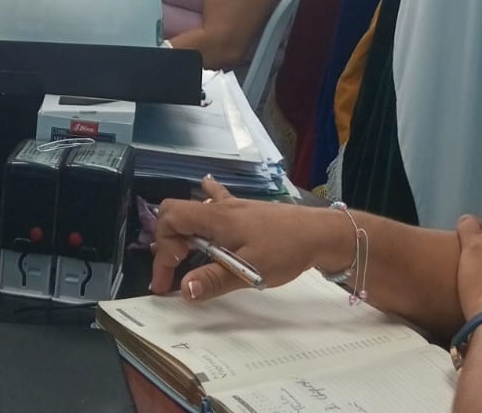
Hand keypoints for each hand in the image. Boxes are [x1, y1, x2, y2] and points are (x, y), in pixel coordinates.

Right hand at [150, 176, 352, 300]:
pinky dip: (205, 200)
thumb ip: (214, 280)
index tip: (167, 284)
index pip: (169, 222)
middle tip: (175, 272)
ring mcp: (234, 206)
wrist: (320, 232)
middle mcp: (220, 208)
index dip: (161, 253)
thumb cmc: (285, 250)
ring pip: (195, 209)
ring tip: (183, 252)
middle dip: (168, 243)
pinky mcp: (247, 210)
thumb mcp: (249, 271)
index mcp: (215, 219)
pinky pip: (217, 199)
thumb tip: (183, 290)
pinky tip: (205, 191)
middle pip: (177, 214)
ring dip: (183, 230)